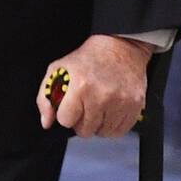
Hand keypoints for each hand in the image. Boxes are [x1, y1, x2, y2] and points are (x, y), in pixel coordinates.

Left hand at [36, 35, 151, 138]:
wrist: (120, 48)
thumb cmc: (87, 59)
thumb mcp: (57, 70)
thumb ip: (45, 98)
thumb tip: (46, 122)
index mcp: (80, 87)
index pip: (66, 120)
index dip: (65, 115)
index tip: (70, 107)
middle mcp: (101, 96)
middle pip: (85, 130)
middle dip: (81, 121)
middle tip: (84, 107)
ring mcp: (121, 102)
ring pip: (102, 133)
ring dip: (97, 125)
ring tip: (97, 108)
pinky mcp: (135, 106)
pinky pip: (120, 131)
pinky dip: (112, 126)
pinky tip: (109, 112)